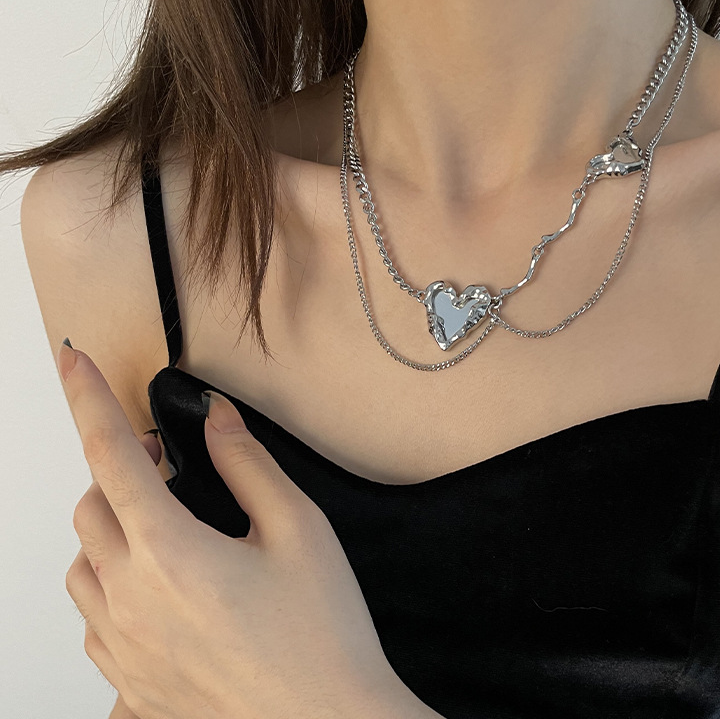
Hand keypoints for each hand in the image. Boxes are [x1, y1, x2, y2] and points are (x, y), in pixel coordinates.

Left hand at [59, 339, 414, 718]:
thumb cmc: (322, 634)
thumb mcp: (299, 529)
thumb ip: (247, 463)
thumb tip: (217, 417)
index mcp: (170, 553)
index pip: (112, 454)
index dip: (89, 397)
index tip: (72, 359)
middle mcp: (131, 601)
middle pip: (90, 507)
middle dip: (118, 469)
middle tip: (163, 460)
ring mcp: (124, 649)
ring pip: (81, 565)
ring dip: (109, 527)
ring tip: (157, 522)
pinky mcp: (130, 685)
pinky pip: (92, 620)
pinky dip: (110, 583)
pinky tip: (154, 585)